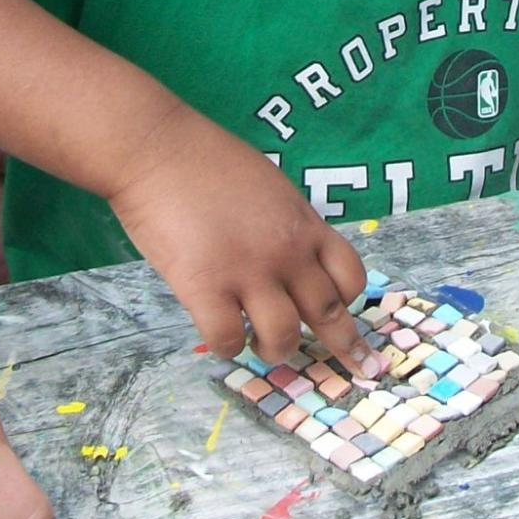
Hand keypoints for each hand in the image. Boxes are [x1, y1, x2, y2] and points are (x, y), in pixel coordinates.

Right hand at [106, 110, 374, 375]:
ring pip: (283, 337)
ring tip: (260, 343)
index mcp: (303, 224)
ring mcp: (248, 272)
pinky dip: (227, 347)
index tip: (341, 312)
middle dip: (346, 347)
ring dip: (275, 348)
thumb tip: (292, 252)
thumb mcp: (269, 185)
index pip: (350, 274)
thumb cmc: (207, 158)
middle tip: (360, 370)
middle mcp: (286, 252)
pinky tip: (220, 336)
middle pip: (329, 312)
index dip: (348, 300)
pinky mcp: (206, 288)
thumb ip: (287, 223)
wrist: (158, 149)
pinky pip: (227, 340)